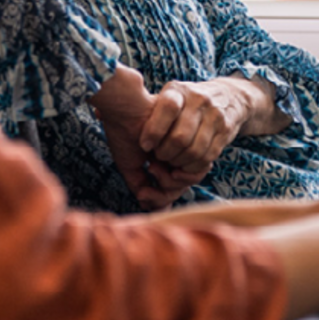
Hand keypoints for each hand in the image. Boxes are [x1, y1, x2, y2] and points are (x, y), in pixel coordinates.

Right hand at [89, 65, 187, 209]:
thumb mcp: (132, 169)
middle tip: (147, 183)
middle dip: (165, 192)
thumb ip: (144, 188)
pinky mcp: (194, 140)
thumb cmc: (124, 135)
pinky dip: (175, 175)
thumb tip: (157, 209)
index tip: (145, 193)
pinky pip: (194, 170)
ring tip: (151, 166)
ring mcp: (186, 149)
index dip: (162, 197)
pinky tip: (155, 162)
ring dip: (168, 182)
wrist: (125, 110)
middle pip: (183, 187)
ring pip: (189, 181)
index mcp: (165, 160)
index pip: (173, 188)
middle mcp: (178, 155)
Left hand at [140, 76, 288, 173]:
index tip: (144, 146)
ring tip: (171, 162)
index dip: (154, 131)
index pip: (168, 108)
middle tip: (158, 158)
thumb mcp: (171, 95)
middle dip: (165, 154)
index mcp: (179, 91)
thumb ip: (151, 109)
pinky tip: (185, 165)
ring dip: (179, 163)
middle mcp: (199, 100)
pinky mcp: (225, 132)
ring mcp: (215, 116)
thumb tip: (113, 120)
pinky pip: (207, 157)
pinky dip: (193, 167)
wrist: (229, 97)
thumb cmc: (188, 101)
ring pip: (194, 151)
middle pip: (180, 137)